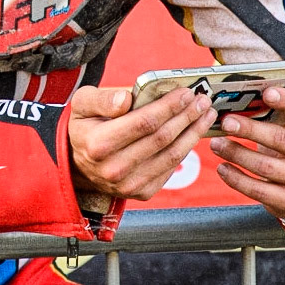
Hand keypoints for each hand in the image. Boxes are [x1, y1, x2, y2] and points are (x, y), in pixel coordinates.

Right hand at [68, 85, 216, 200]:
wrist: (78, 164)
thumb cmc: (85, 127)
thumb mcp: (82, 104)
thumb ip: (101, 98)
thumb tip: (126, 98)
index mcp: (98, 144)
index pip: (143, 122)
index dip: (168, 107)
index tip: (186, 92)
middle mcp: (114, 169)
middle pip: (162, 138)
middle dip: (187, 116)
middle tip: (203, 100)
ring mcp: (129, 185)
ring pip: (172, 155)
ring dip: (193, 132)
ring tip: (205, 114)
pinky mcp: (142, 192)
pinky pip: (170, 168)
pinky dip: (185, 149)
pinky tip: (192, 133)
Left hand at [209, 86, 284, 224]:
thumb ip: (276, 105)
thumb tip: (246, 80)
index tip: (265, 93)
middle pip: (280, 138)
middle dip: (250, 129)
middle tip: (226, 122)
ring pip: (266, 166)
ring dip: (236, 154)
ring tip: (216, 145)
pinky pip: (259, 190)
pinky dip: (237, 179)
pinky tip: (222, 168)